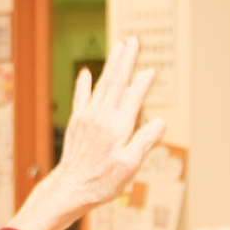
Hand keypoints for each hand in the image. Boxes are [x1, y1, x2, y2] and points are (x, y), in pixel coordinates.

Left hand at [40, 36, 166, 208]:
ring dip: (111, 65)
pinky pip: (81, 97)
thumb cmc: (102, 181)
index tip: (150, 70)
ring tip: (119, 47)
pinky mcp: (77, 122)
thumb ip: (145, 142)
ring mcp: (87, 117)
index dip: (143, 83)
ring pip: (102, 85)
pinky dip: (84, 83)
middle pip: (117, 82)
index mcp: (118, 126)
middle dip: (126, 60)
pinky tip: (87, 72)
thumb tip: (160, 123)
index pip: (133, 97)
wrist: (70, 188)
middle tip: (133, 41)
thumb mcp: (130, 167)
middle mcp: (102, 117)